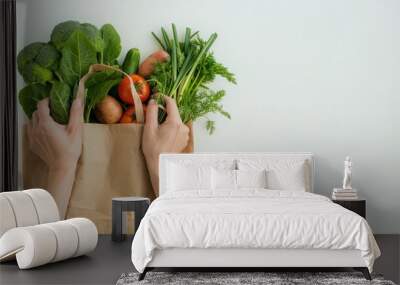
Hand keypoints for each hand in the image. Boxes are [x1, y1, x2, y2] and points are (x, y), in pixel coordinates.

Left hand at [27, 97, 82, 217]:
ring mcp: (32, 137)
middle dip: (43, 110)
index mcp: (46, 123)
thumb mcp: (75, 129)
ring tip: (49, 121)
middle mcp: (36, 129)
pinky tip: (46, 132)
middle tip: (54, 111)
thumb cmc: (70, 149)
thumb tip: (78, 99)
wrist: (62, 166)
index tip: (53, 101)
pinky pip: (31, 131)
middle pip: (35, 112)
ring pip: (31, 122)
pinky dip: (36, 128)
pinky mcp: (32, 144)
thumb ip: (75, 113)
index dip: (47, 100)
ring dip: (38, 119)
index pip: (41, 105)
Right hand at [142, 96, 188, 194]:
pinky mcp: (185, 140)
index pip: (171, 103)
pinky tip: (164, 136)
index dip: (163, 97)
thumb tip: (153, 100)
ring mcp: (186, 134)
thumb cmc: (153, 148)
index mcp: (175, 122)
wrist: (160, 165)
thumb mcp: (149, 128)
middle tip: (153, 115)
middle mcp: (183, 127)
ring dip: (168, 121)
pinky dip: (171, 129)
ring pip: (176, 121)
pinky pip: (178, 129)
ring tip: (158, 129)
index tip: (156, 96)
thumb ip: (152, 112)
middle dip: (164, 112)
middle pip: (174, 113)